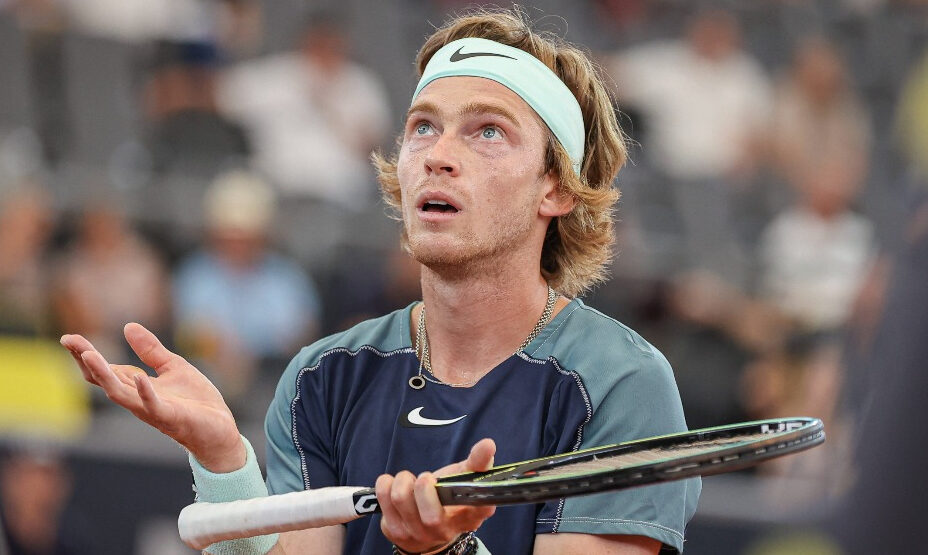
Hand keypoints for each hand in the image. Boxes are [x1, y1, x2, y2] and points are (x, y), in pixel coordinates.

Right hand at [61, 323, 244, 471]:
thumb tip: (127, 326)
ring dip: (104, 375)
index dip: (86, 354)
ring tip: (89, 355)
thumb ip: (151, 350)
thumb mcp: (174, 366)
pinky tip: (140, 377)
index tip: (68, 338)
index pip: (105, 370)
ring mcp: (151, 409)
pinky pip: (153, 406)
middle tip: (69, 341)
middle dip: (86, 361)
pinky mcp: (170, 417)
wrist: (219, 430)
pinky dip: (145, 392)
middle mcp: (137, 399)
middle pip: (104, 380)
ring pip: (120, 393)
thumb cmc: (195, 401)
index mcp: (137, 386)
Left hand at [375, 439, 496, 553]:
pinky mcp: (396, 532)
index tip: (466, 477)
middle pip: (431, 516)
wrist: (424, 529)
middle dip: (424, 487)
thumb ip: (477, 462)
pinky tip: (394, 485)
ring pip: (402, 501)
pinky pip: (384, 501)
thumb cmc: (447, 497)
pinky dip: (386, 484)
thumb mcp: (463, 478)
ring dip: (402, 481)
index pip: (480, 509)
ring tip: (409, 481)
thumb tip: (488, 444)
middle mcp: (445, 530)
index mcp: (470, 515)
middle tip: (425, 478)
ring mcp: (419, 534)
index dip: (472, 493)